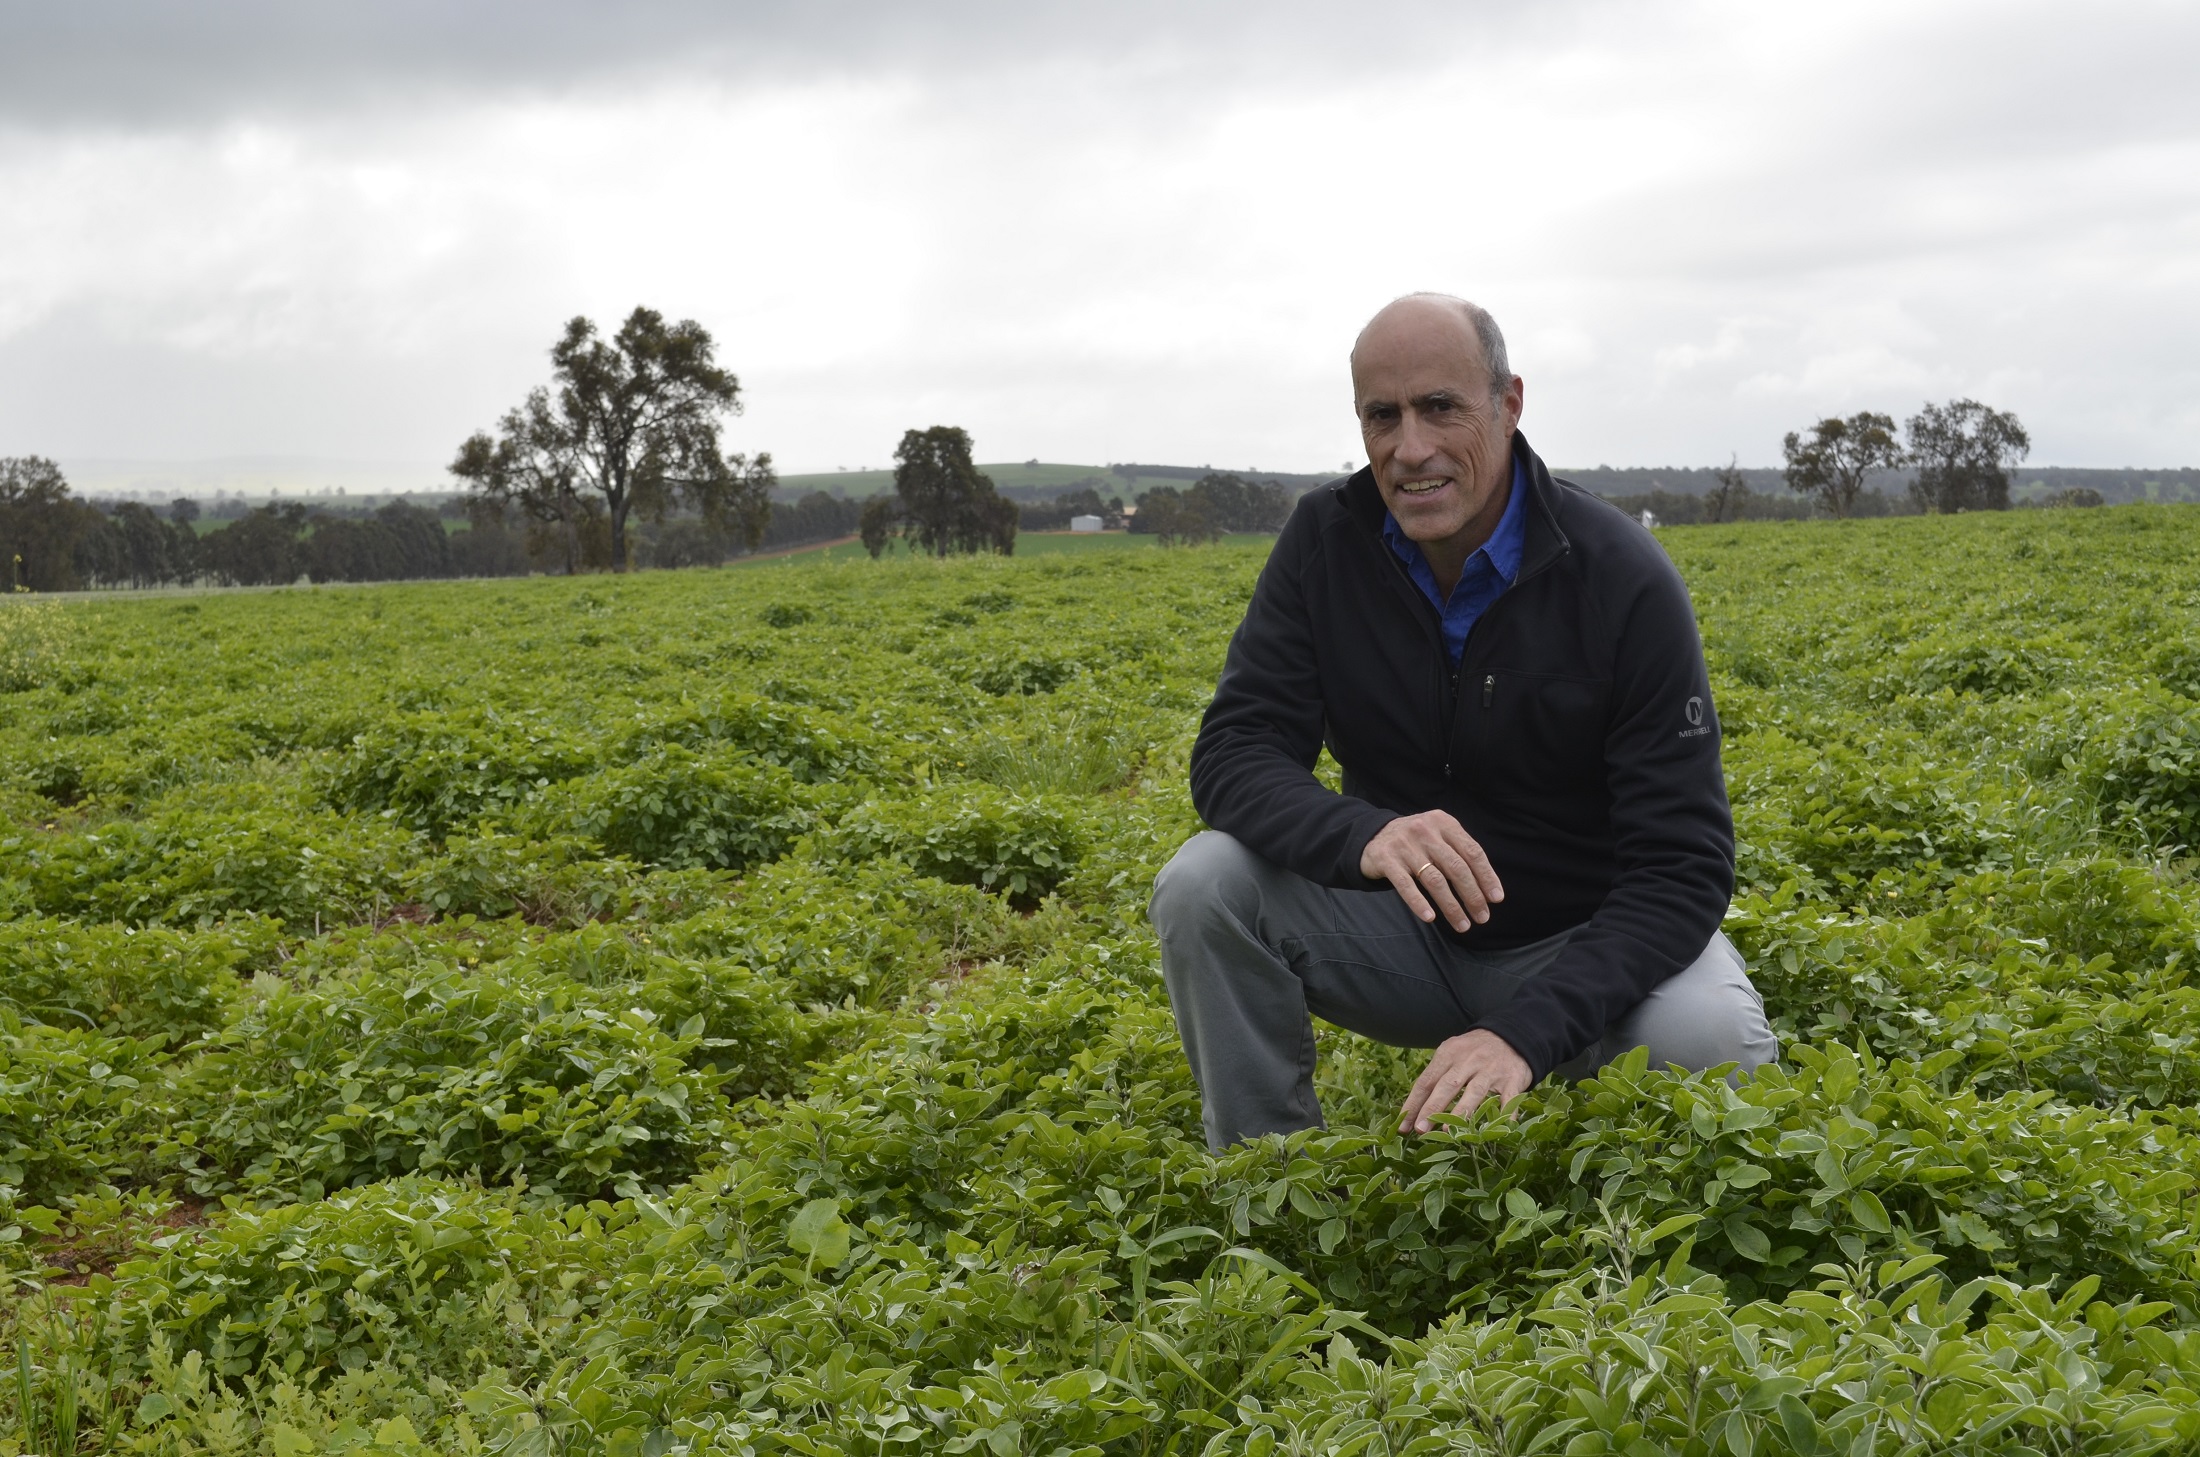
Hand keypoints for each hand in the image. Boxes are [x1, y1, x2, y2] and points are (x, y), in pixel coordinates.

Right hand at [1359, 810, 1503, 932]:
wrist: (1373, 835)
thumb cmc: (1416, 842)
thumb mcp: (1439, 836)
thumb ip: (1459, 853)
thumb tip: (1488, 888)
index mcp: (1444, 823)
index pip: (1473, 852)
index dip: (1487, 877)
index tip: (1496, 899)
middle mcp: (1426, 831)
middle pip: (1456, 868)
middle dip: (1472, 896)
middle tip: (1482, 917)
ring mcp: (1405, 845)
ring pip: (1434, 880)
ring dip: (1451, 906)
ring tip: (1462, 924)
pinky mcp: (1386, 859)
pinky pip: (1405, 885)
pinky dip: (1418, 903)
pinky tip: (1430, 918)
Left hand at [1399, 1029, 1531, 1133]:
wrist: (1511, 1036)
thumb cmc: (1473, 1052)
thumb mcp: (1451, 1054)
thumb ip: (1435, 1077)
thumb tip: (1412, 1110)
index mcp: (1449, 1053)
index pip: (1427, 1080)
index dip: (1414, 1103)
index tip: (1404, 1124)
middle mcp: (1469, 1060)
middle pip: (1447, 1085)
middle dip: (1432, 1108)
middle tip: (1420, 1129)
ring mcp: (1491, 1070)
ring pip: (1475, 1092)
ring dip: (1460, 1111)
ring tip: (1448, 1131)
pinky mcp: (1512, 1079)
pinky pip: (1508, 1098)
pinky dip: (1505, 1112)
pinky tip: (1500, 1127)